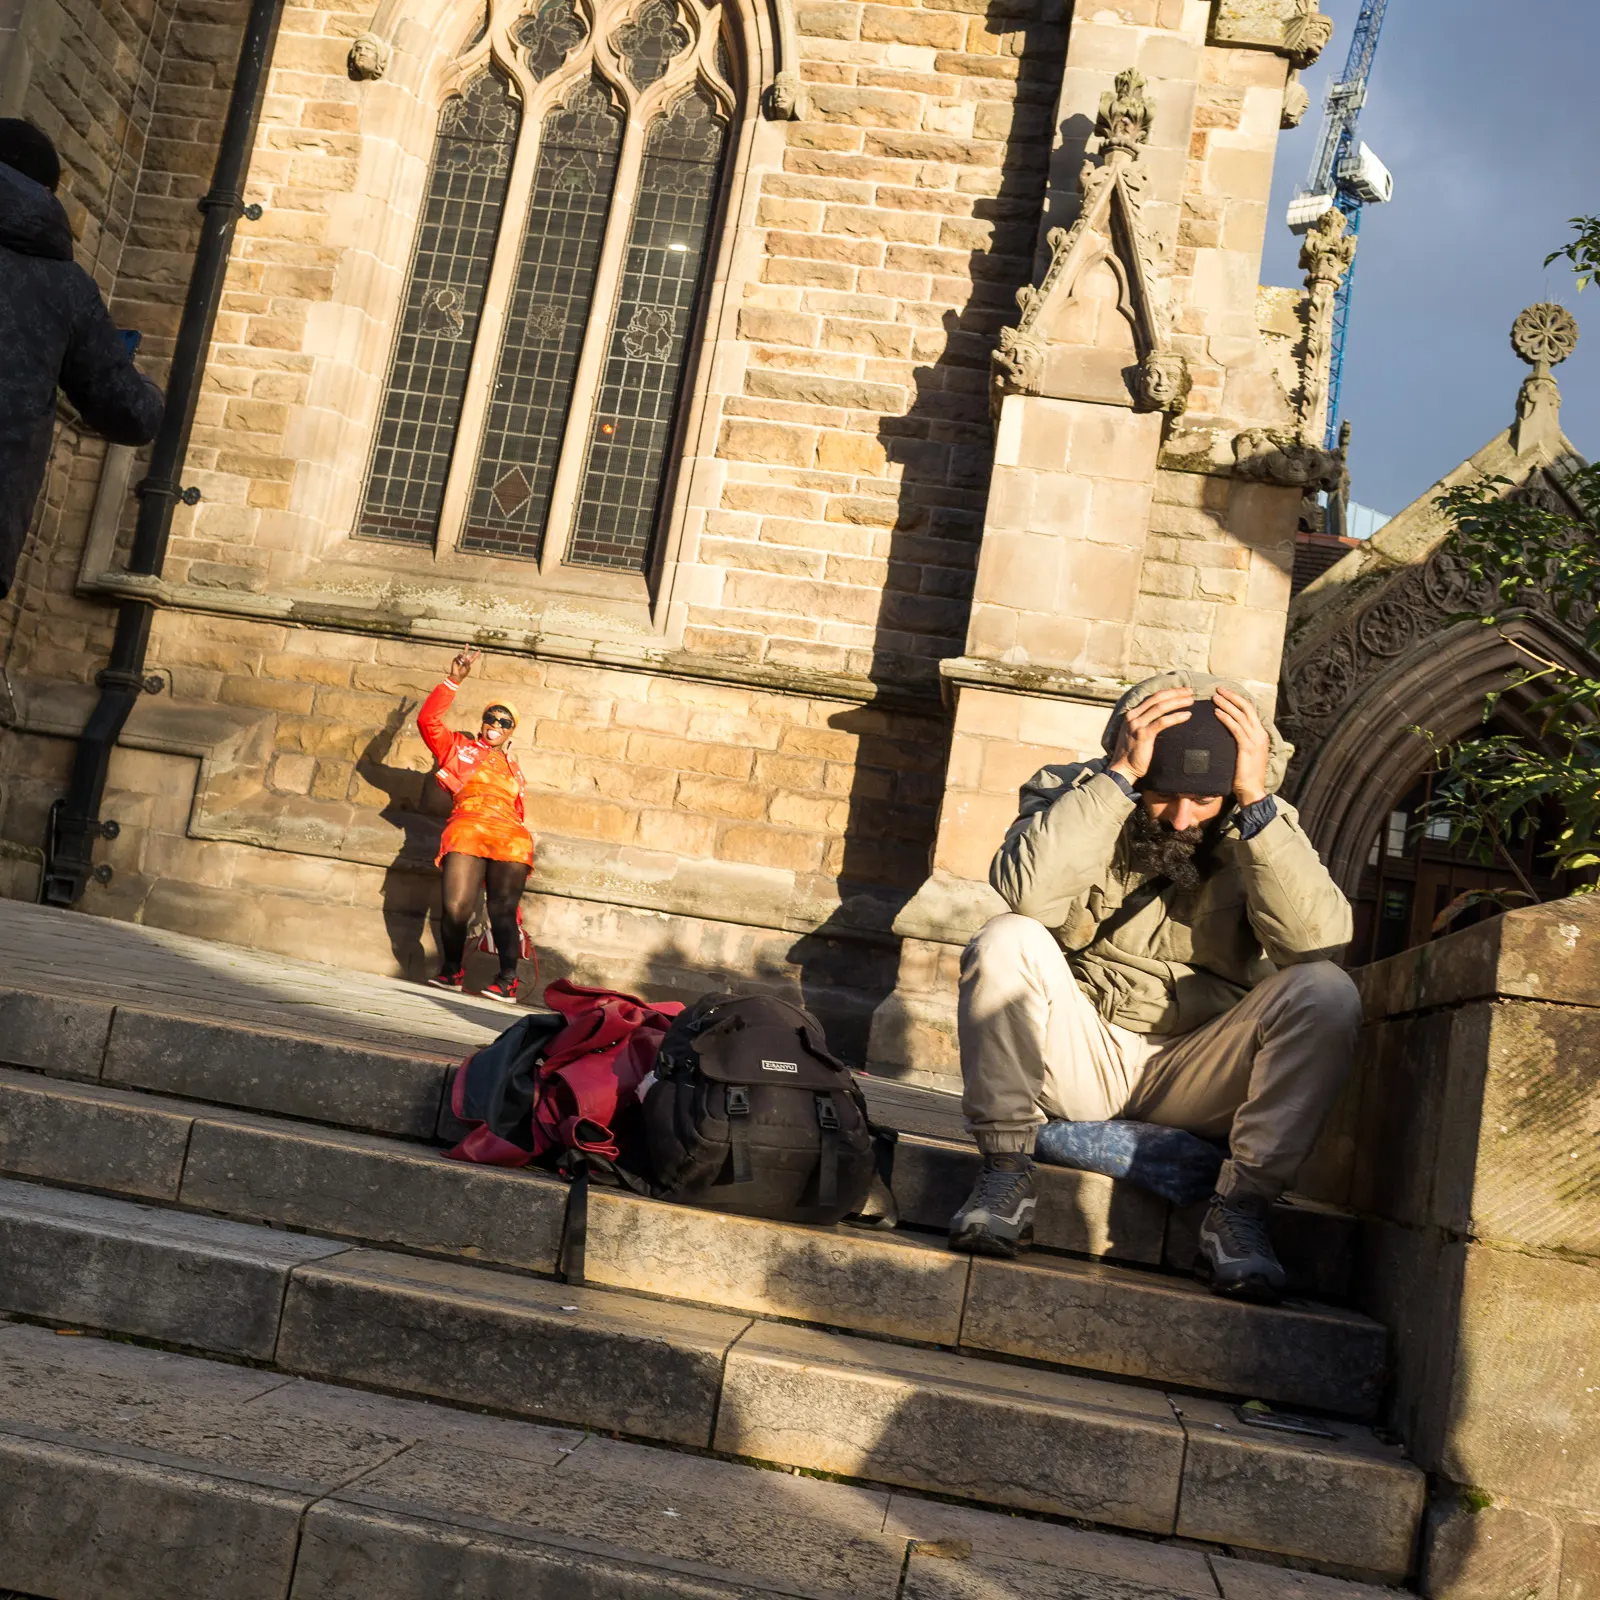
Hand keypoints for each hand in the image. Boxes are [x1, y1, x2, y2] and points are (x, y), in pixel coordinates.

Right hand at [449, 647, 479, 681]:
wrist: (456, 676)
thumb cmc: (463, 673)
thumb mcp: (467, 668)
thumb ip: (468, 662)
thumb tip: (467, 656)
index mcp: (469, 663)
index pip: (473, 657)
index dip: (476, 654)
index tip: (479, 650)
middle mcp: (464, 660)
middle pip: (466, 653)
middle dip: (466, 648)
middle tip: (467, 644)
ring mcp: (459, 660)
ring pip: (461, 655)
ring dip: (461, 658)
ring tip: (461, 663)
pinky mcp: (455, 660)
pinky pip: (457, 657)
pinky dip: (458, 660)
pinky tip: (458, 664)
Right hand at [1107, 687, 1194, 785]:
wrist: (1122, 769)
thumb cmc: (1131, 754)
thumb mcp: (1135, 733)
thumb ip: (1144, 723)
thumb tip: (1161, 718)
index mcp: (1131, 714)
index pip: (1152, 697)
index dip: (1169, 692)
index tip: (1183, 691)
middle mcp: (1133, 716)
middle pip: (1157, 698)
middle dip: (1175, 693)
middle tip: (1190, 691)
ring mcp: (1137, 725)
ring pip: (1160, 707)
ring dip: (1177, 702)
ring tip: (1190, 701)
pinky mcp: (1143, 735)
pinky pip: (1162, 722)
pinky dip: (1176, 717)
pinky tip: (1186, 715)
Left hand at [1213, 687, 1270, 805]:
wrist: (1252, 791)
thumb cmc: (1245, 775)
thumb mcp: (1245, 753)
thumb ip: (1240, 741)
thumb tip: (1227, 731)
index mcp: (1260, 734)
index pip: (1250, 711)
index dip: (1238, 700)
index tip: (1225, 693)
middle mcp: (1259, 734)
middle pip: (1247, 708)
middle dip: (1232, 697)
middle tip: (1218, 689)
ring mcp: (1255, 740)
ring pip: (1240, 715)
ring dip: (1226, 705)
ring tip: (1214, 698)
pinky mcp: (1247, 747)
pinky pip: (1236, 728)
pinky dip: (1226, 718)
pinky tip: (1216, 713)